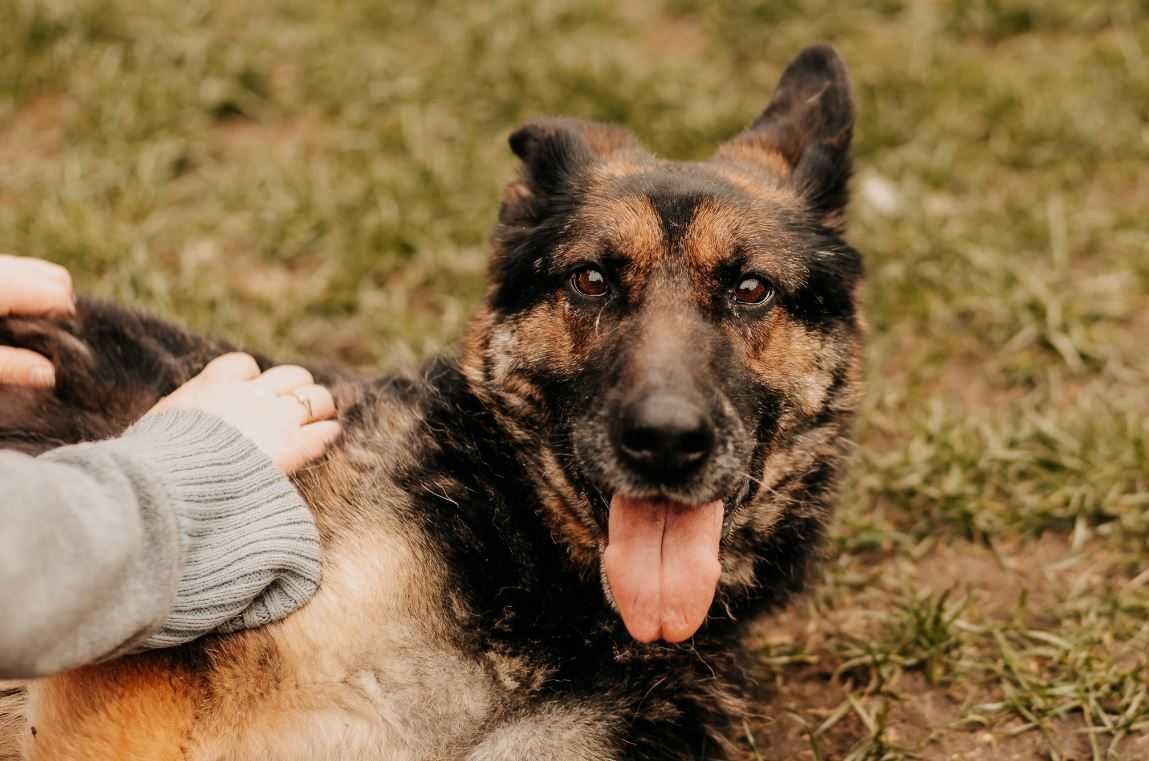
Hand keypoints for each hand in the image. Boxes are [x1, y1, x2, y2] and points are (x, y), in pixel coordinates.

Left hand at [0, 255, 74, 387]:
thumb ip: (10, 365)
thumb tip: (51, 375)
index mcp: (3, 287)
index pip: (59, 296)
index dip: (63, 322)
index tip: (49, 346)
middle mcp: (3, 267)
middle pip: (58, 278)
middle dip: (59, 305)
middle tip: (40, 335)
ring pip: (41, 272)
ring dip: (44, 296)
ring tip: (25, 325)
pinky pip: (23, 270)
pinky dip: (27, 288)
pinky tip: (9, 312)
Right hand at [148, 353, 340, 474]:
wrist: (175, 483)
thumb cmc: (156, 460)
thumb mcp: (160, 424)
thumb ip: (181, 415)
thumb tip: (173, 424)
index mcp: (214, 383)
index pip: (244, 365)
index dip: (252, 378)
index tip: (250, 392)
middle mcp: (251, 394)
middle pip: (292, 375)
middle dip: (295, 388)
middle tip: (295, 406)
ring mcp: (276, 418)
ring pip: (317, 397)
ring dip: (319, 406)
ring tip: (319, 418)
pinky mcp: (294, 446)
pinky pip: (325, 431)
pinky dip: (328, 432)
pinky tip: (327, 437)